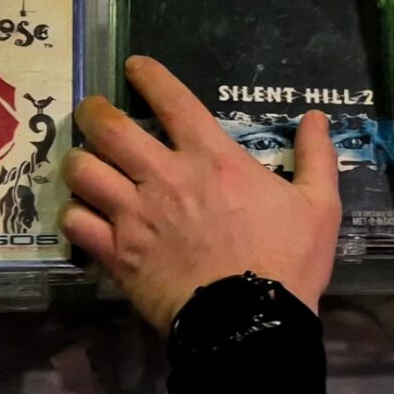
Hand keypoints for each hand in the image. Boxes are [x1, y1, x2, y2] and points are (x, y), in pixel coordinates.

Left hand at [60, 55, 340, 332]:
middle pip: (108, 128)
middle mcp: (165, 177)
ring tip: (85, 164)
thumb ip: (315, 158)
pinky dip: (74, 214)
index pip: (172, 100)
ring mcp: (134, 216)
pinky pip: (75, 222)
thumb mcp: (319, 206)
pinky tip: (82, 215)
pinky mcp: (116, 255)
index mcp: (213, 159)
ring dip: (80, 162)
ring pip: (82, 171)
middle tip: (93, 112)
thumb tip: (316, 118)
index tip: (135, 67)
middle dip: (94, 112)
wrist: (251, 325)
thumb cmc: (288, 262)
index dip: (148, 76)